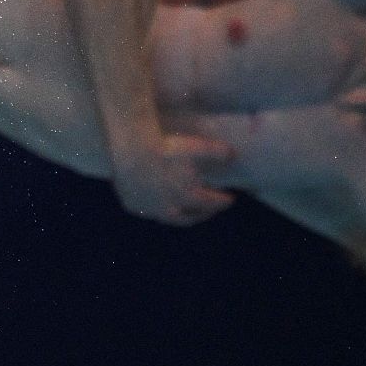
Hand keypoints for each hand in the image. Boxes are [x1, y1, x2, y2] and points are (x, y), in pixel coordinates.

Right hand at [112, 133, 235, 225]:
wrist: (132, 152)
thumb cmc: (167, 149)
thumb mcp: (197, 147)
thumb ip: (218, 152)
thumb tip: (234, 155)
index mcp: (190, 197)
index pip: (212, 203)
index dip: (223, 201)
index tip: (230, 198)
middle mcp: (171, 209)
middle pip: (191, 217)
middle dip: (203, 214)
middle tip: (209, 210)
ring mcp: (150, 210)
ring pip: (168, 217)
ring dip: (178, 214)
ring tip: (182, 208)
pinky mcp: (132, 206)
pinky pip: (146, 210)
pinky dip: (154, 208)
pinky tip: (155, 202)